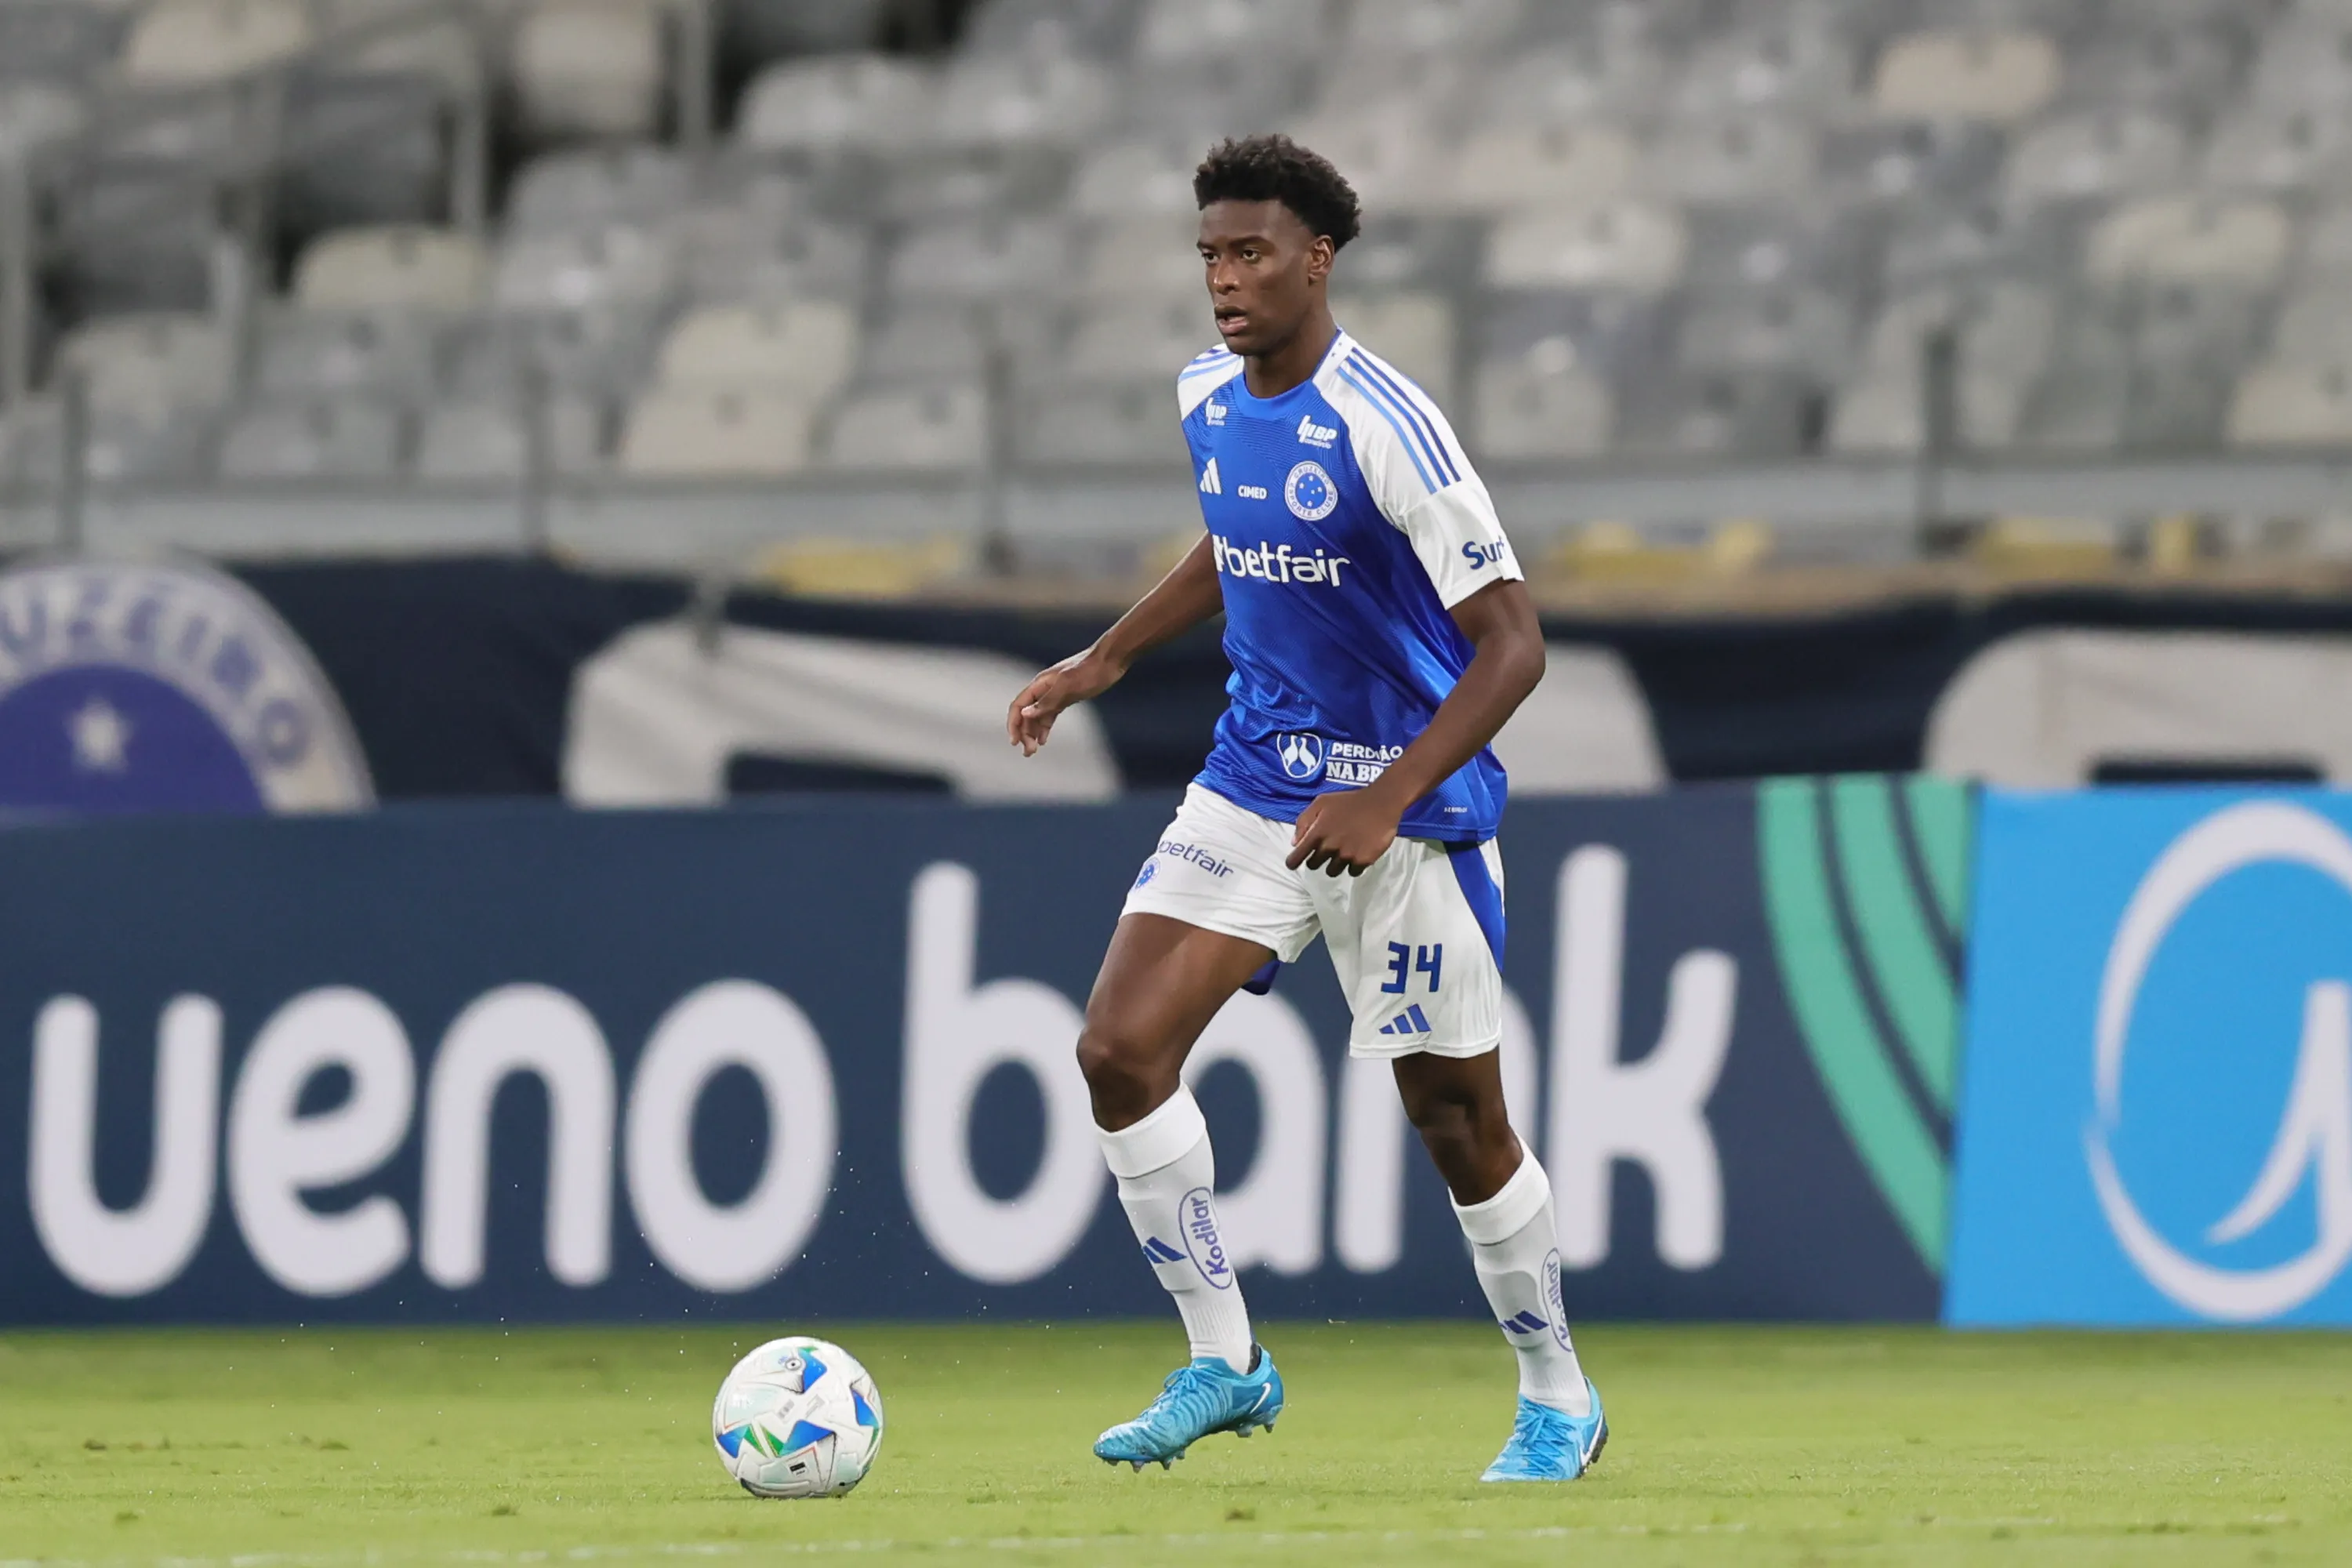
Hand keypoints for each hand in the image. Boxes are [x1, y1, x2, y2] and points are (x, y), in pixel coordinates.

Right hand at [1007, 646, 1125, 755]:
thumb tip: (1025, 713)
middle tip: (1029, 752)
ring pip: (1037, 716)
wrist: (1111, 661)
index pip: (1018, 706)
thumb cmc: (1090, 671)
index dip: (1014, 724)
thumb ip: (1047, 701)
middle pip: (1026, 714)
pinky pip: (1049, 715)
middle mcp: (1044, 689)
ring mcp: (1055, 693)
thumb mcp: (1068, 687)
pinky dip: (1044, 727)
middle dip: (1024, 733)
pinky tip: (1043, 739)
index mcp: (1040, 684)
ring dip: (1033, 733)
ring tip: (1033, 750)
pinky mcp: (1066, 697)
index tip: (1014, 742)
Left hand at [1286, 786, 1404, 876]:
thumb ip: (1304, 821)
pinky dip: (1353, 865)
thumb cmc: (1349, 801)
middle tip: (1327, 849)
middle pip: (1314, 866)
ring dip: (1335, 863)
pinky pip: (1352, 871)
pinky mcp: (1362, 861)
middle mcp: (1329, 847)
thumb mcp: (1321, 802)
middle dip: (1317, 859)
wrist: (1380, 803)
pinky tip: (1357, 852)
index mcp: (1317, 833)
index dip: (1293, 862)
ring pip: (1332, 871)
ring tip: (1344, 850)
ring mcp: (1346, 856)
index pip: (1296, 858)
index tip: (1294, 863)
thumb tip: (1295, 843)